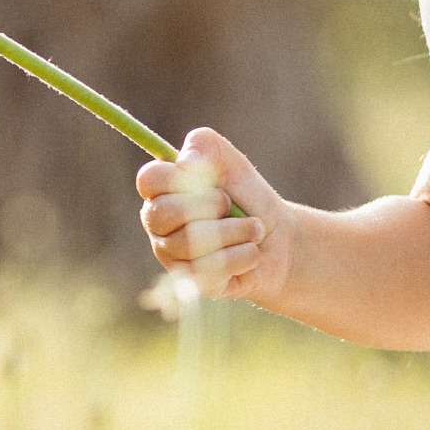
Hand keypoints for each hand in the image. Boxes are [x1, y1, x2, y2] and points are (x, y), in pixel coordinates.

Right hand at [136, 127, 291, 302]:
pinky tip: (251, 254)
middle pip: (164, 213)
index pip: (148, 180)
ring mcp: (173, 257)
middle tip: (231, 204)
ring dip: (237, 230)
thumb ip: (205, 146)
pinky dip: (245, 255)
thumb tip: (186, 162)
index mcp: (162, 192)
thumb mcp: (233, 162)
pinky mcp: (194, 283)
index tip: (208, 178)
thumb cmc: (248, 197)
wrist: (280, 238)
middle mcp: (160, 226)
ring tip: (254, 229)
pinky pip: (214, 268)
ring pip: (192, 242)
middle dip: (211, 204)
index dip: (178, 177)